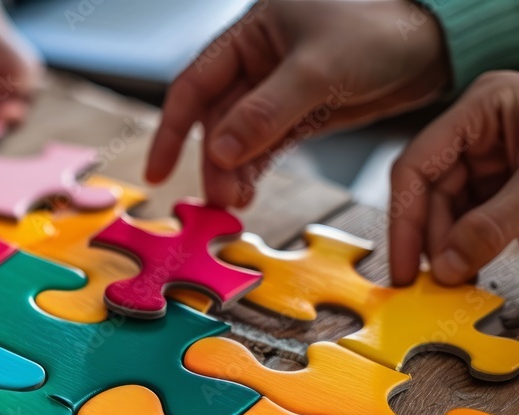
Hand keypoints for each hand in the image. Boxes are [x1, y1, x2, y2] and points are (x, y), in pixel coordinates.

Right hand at [146, 0, 449, 207]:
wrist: (438, 39)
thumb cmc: (382, 27)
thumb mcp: (318, 67)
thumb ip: (265, 111)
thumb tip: (219, 151)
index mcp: (250, 32)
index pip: (194, 84)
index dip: (172, 129)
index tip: (159, 172)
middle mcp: (258, 60)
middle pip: (216, 118)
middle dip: (214, 161)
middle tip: (218, 199)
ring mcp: (279, 89)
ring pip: (239, 137)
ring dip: (233, 172)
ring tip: (235, 203)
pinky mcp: (302, 111)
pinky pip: (266, 146)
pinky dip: (255, 169)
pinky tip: (250, 190)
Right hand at [390, 71, 518, 285]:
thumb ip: (495, 224)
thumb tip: (450, 266)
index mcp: (484, 106)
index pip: (417, 166)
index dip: (404, 221)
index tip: (403, 266)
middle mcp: (484, 126)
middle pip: (433, 189)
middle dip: (434, 238)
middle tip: (437, 280)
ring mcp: (499, 150)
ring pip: (455, 204)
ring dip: (453, 244)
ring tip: (457, 278)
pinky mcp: (513, 174)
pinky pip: (480, 210)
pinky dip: (475, 239)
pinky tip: (474, 262)